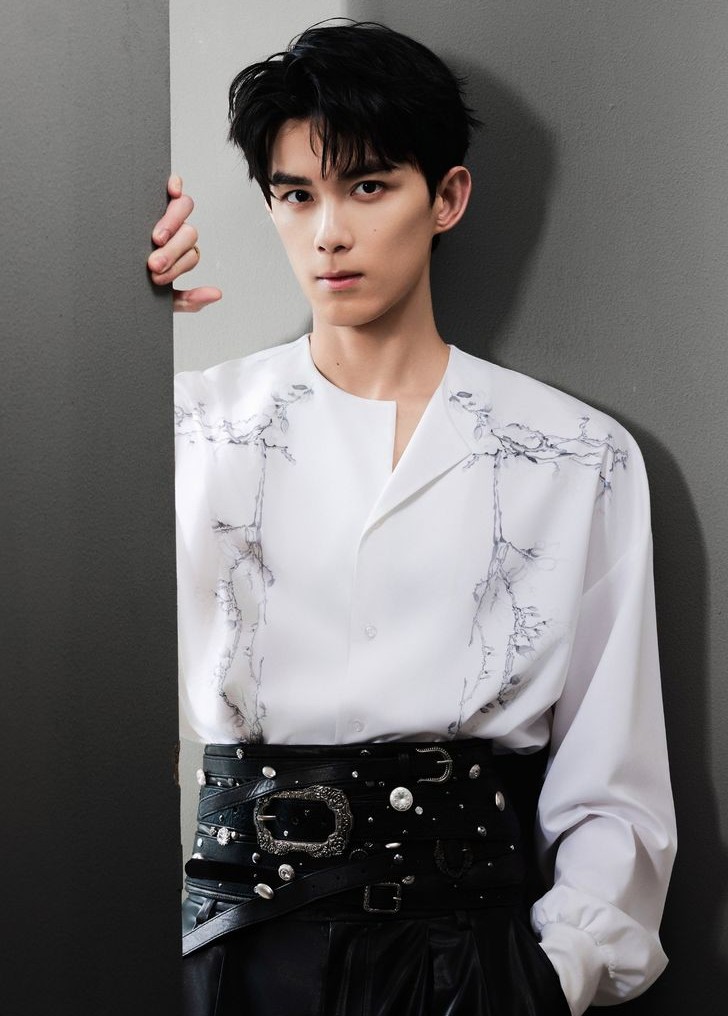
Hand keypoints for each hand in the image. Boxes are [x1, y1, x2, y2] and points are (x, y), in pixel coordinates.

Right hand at [148, 175, 222, 312]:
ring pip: (184, 209)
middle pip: (189, 234)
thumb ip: (190, 300)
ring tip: (156, 238)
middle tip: (154, 263)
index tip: (157, 277)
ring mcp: (167, 213)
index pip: (191, 256)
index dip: (178, 265)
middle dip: (173, 251)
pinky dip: (176, 185)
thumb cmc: (136, 282)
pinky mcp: (154, 196)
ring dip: (172, 223)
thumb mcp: (164, 299)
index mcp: (180, 255)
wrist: (108, 277)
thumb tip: (216, 294)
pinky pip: (175, 185)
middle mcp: (177, 232)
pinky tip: (172, 190)